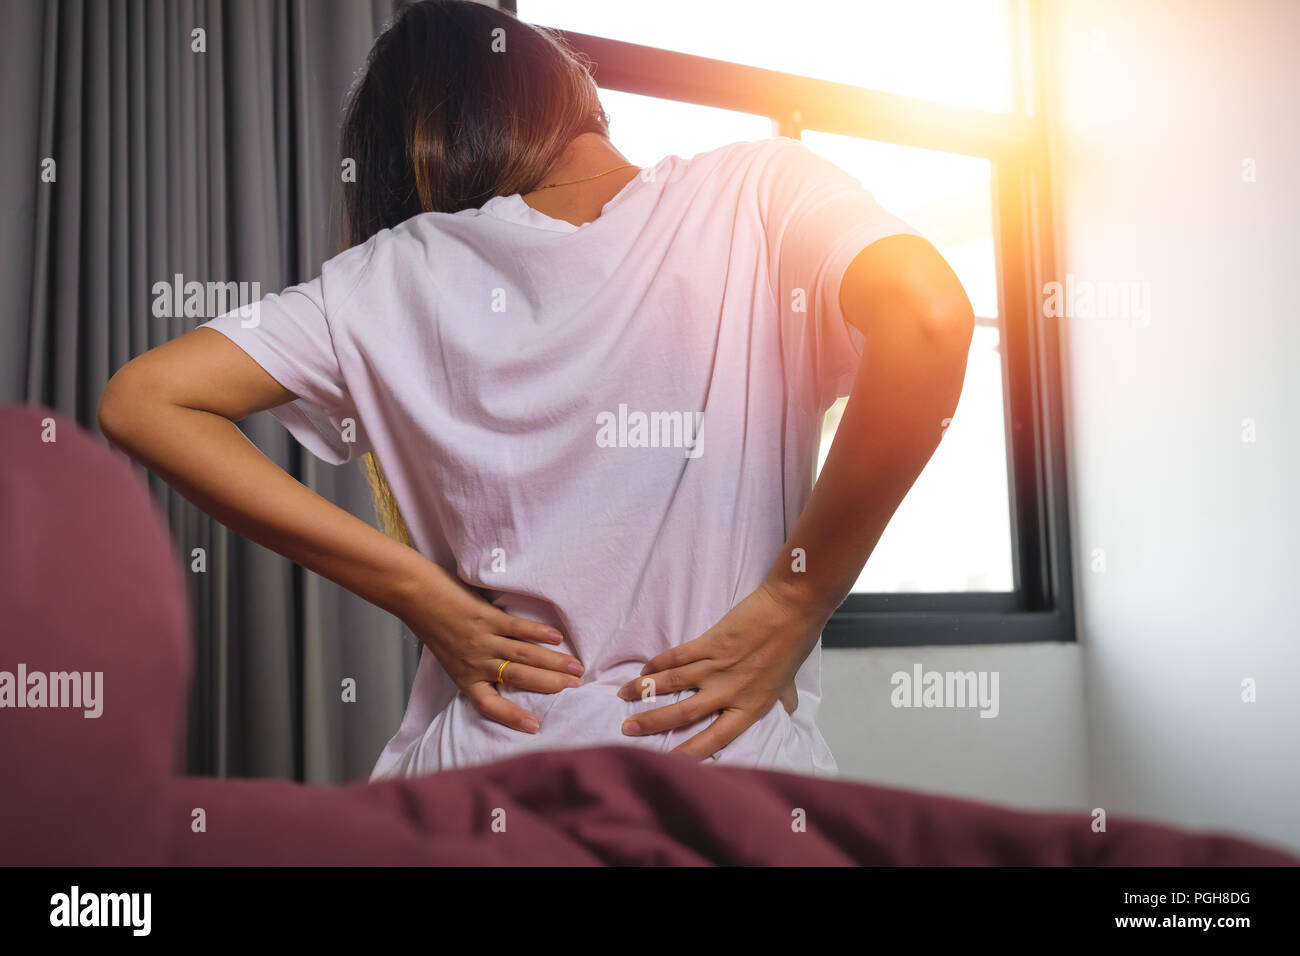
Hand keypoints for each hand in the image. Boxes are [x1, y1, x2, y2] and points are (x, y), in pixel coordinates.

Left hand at [400, 564, 583, 734]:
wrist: (416, 596)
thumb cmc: (433, 627)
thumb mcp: (451, 658)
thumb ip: (476, 668)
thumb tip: (508, 673)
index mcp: (465, 677)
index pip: (490, 705)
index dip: (512, 717)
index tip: (535, 727)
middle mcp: (475, 663)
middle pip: (519, 678)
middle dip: (550, 685)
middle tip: (576, 689)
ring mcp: (482, 640)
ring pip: (523, 656)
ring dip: (553, 662)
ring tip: (576, 668)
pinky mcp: (485, 618)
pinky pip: (517, 629)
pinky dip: (538, 633)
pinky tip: (557, 638)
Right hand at [615, 580, 827, 759]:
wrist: (792, 609)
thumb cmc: (794, 644)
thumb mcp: (788, 682)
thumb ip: (782, 700)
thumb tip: (788, 710)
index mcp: (750, 707)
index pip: (715, 739)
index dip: (689, 754)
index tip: (668, 763)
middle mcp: (730, 692)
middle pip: (683, 714)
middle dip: (652, 724)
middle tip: (627, 730)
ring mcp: (717, 666)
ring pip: (672, 684)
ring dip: (644, 691)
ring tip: (622, 697)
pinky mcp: (710, 642)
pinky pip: (676, 657)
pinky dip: (657, 664)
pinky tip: (643, 670)